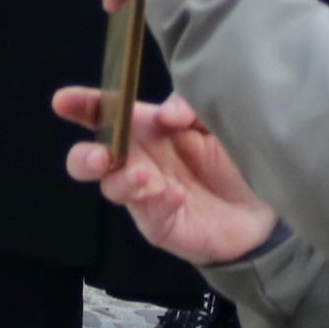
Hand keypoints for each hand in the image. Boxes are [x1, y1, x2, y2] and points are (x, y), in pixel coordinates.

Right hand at [55, 89, 280, 266]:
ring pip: (112, 190)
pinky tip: (176, 195)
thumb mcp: (214, 120)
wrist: (266, 207)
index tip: (63, 101)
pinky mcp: (162, 226)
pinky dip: (158, 203)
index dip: (82, 106)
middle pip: (90, 159)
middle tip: (102, 156)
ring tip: (146, 176)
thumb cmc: (234, 158)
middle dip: (85, 156)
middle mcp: (139, 161)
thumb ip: (188, 107)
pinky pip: (148, 216)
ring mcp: (147, 197)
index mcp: (146, 129)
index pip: (105, 114)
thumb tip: (163, 115)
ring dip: (123, 181)